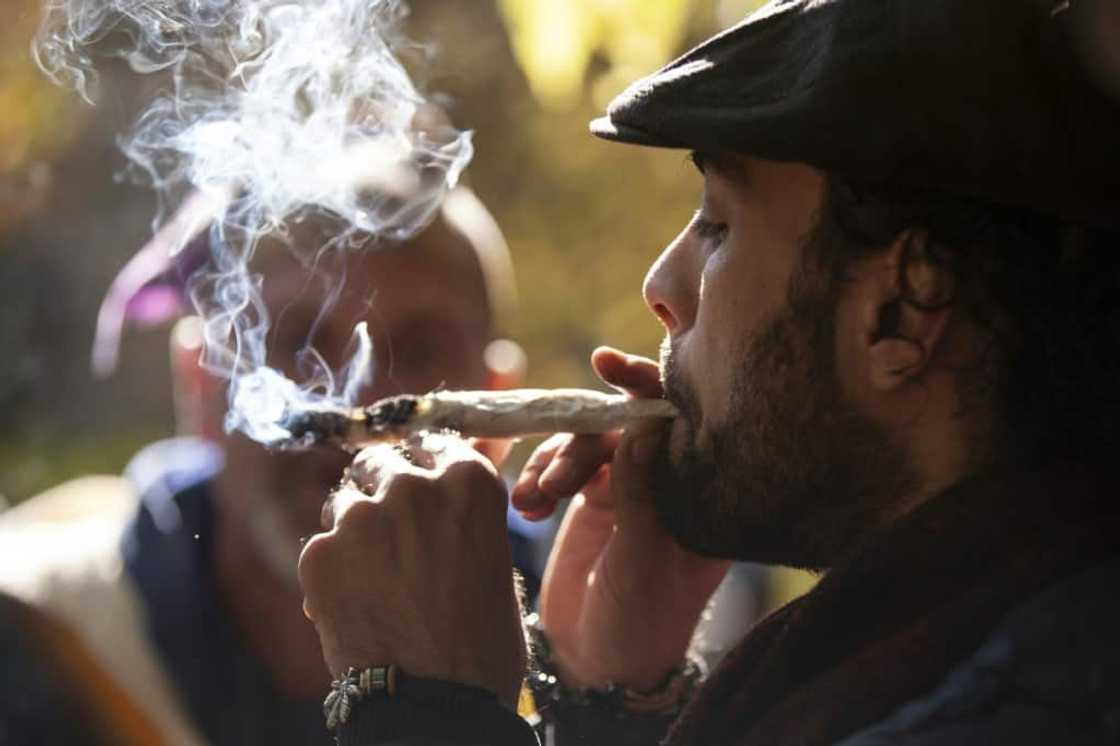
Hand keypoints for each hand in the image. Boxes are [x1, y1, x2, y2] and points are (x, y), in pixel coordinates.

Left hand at [298, 433, 525, 706]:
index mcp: (468, 482)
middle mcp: (414, 485)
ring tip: (372, 578)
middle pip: (380, 462)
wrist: (437, 702)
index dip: (423, 464)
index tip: (417, 481)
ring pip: (343, 501)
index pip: (433, 444)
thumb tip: (443, 484)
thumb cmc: (480, 640)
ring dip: (352, 528)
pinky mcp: (319, 552)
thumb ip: (463, 514)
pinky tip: (353, 604)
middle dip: (381, 490)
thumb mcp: (493, 558)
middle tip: (389, 536)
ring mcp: (362, 516)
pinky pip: (319, 544)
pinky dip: (330, 569)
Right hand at [511, 347, 729, 690]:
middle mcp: (667, 483)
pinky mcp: (592, 499)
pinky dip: (539, 478)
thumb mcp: (641, 564)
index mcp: (700, 495)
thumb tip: (644, 424)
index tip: (609, 364)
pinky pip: (561, 466)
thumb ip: (642, 495)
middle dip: (584, 439)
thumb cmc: (638, 625)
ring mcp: (628, 488)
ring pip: (587, 443)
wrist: (598, 667)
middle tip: (556, 474)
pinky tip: (525, 506)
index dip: (649, 387)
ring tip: (536, 501)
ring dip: (555, 463)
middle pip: (624, 426)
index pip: (681, 425)